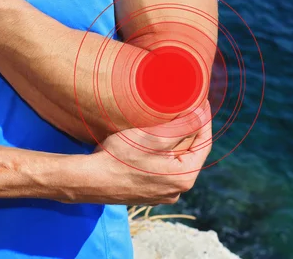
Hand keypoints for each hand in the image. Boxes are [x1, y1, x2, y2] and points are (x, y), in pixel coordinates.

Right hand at [65, 107, 212, 204]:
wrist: (89, 179)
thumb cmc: (119, 157)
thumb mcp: (154, 137)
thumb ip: (183, 126)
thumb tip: (201, 113)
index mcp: (184, 177)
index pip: (203, 142)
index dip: (203, 118)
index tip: (200, 100)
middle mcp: (176, 189)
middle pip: (188, 151)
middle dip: (186, 128)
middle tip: (183, 106)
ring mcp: (161, 193)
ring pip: (173, 159)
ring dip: (172, 140)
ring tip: (166, 120)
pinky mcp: (146, 191)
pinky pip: (160, 167)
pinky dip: (159, 152)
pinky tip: (149, 141)